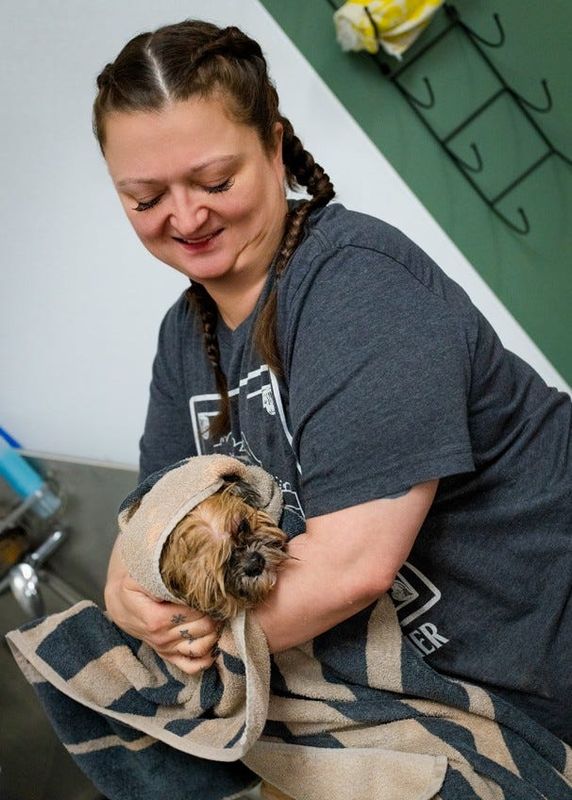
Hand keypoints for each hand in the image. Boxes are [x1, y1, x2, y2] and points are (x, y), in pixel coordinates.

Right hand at [105, 538, 218, 674]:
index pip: (192, 614)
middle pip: (202, 629)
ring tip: (220, 616)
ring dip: (216, 633)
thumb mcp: (139, 575)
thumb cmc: (132, 584)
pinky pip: (191, 666)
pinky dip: (207, 659)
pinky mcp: (169, 655)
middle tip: (222, 600)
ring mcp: (166, 648)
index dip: (206, 602)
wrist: (119, 602)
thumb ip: (159, 576)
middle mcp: (161, 638)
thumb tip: (187, 575)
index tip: (213, 591)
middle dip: (216, 614)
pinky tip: (215, 644)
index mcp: (155, 619)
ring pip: (201, 648)